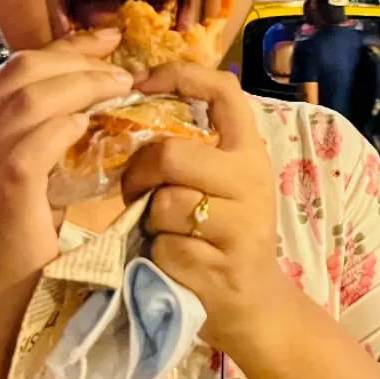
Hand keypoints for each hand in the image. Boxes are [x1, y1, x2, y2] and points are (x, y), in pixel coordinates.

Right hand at [0, 29, 133, 304]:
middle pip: (20, 73)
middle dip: (77, 60)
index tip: (106, 40)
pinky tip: (90, 125)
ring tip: (120, 89)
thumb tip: (86, 82)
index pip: (11, 68)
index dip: (63, 47)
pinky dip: (65, 128)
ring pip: (28, 101)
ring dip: (82, 86)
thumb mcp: (13, 168)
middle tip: (121, 68)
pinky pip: (33, 146)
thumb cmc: (8, 234)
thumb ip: (31, 127)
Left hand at [122, 65, 286, 355]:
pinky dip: (157, 255)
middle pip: (171, 154)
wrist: (252, 302)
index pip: (223, 90)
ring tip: (162, 232)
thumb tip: (127, 106)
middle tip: (134, 189)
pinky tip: (173, 261)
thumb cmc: (221, 232)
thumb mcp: (217, 182)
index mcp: (249, 150)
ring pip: (163, 204)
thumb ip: (188, 148)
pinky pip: (164, 247)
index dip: (178, 76)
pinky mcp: (222, 265)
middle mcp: (251, 180)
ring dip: (149, 221)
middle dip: (139, 173)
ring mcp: (241, 224)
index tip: (140, 83)